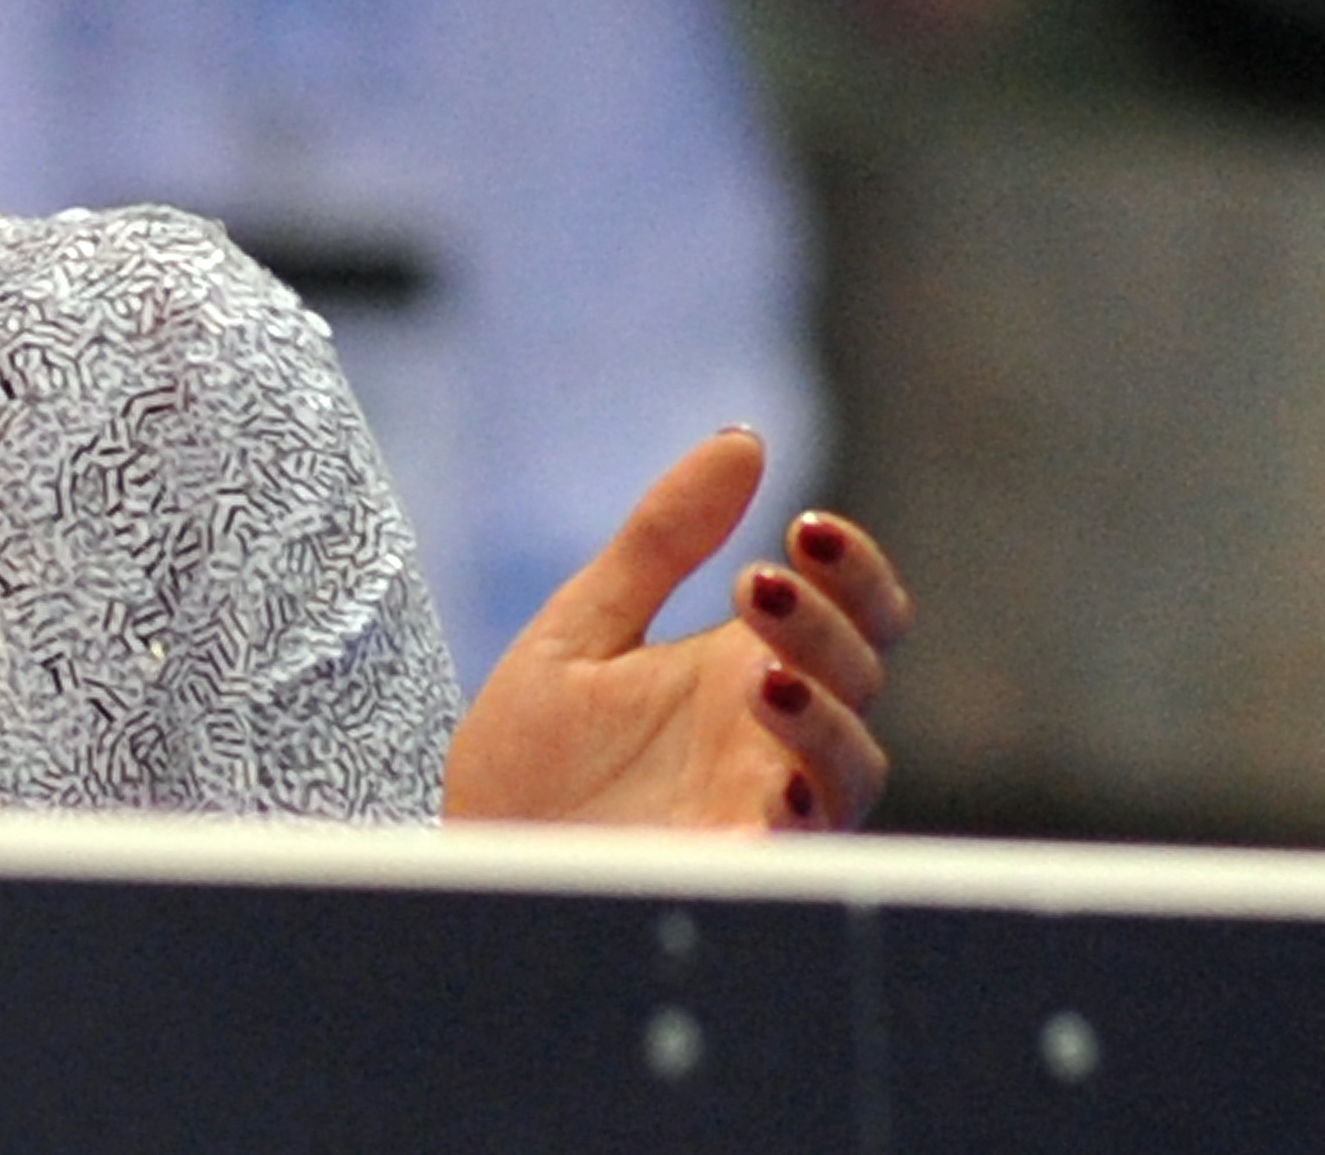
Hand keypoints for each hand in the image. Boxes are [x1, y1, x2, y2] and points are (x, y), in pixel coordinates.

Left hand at [441, 429, 910, 830]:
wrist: (462, 872)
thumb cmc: (529, 764)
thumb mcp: (582, 631)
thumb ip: (660, 542)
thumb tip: (743, 440)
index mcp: (749, 673)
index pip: (853, 616)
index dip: (855, 572)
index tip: (805, 527)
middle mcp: (772, 745)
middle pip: (861, 682)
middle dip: (827, 629)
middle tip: (758, 586)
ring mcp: (759, 817)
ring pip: (853, 772)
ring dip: (824, 720)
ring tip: (763, 679)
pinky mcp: (729, 884)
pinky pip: (798, 864)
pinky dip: (799, 828)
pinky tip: (774, 794)